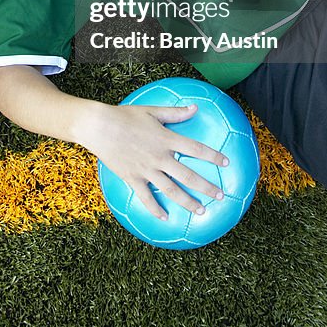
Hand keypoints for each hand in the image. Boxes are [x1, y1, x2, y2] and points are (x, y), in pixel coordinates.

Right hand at [84, 102, 228, 219]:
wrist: (99, 127)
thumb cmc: (126, 115)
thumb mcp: (152, 111)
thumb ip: (175, 113)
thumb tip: (195, 108)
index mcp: (166, 139)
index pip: (196, 149)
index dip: (213, 156)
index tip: (227, 163)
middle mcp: (159, 157)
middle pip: (188, 176)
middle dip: (206, 187)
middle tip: (220, 195)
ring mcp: (146, 170)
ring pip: (171, 191)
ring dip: (188, 203)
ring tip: (201, 212)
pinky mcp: (132, 179)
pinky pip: (146, 198)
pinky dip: (155, 210)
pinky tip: (165, 218)